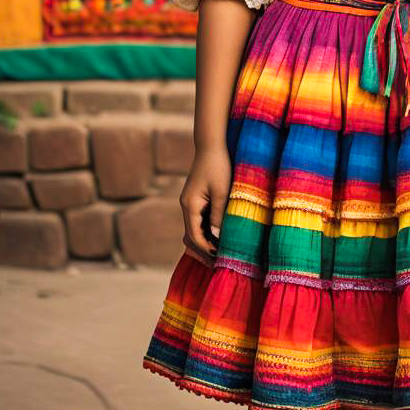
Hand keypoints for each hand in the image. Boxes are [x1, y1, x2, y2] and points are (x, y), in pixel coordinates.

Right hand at [180, 145, 230, 265]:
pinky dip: (208, 232)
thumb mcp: (222, 191)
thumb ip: (219, 215)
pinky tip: (221, 236)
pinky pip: (200, 221)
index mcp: (190, 206)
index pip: (195, 237)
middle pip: (191, 237)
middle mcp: (187, 206)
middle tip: (219, 264)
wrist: (212, 145)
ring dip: (206, 242)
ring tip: (222, 253)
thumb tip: (218, 239)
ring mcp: (190, 203)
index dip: (207, 250)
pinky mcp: (197, 199)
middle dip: (204, 251)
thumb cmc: (218, 166)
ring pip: (195, 230)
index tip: (221, 259)